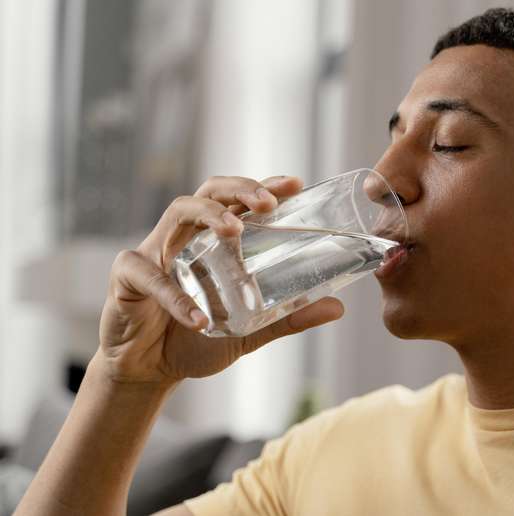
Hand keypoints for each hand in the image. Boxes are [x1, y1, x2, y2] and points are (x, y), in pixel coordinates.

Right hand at [98, 175, 344, 384]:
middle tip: (267, 203)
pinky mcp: (127, 277)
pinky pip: (149, 276)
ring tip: (234, 231)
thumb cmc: (196, 339)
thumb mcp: (249, 329)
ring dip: (208, 215)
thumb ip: (287, 316)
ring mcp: (154, 251)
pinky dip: (176, 297)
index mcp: (213, 241)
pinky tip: (199, 318)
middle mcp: (185, 236)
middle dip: (240, 189)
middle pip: (210, 192)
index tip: (295, 184)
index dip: (264, 187)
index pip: (239, 201)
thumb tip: (337, 308)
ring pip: (178, 212)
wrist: (149, 371)